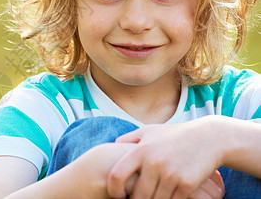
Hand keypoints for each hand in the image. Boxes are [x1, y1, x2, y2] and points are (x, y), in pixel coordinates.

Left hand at [107, 118, 223, 198]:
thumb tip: (113, 146)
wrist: (209, 137)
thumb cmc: (175, 135)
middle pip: (137, 196)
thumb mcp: (150, 131)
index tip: (118, 195)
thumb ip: (129, 139)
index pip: (117, 175)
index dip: (114, 189)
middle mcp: (153, 162)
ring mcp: (171, 174)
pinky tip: (168, 197)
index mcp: (141, 150)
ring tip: (154, 196)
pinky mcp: (187, 184)